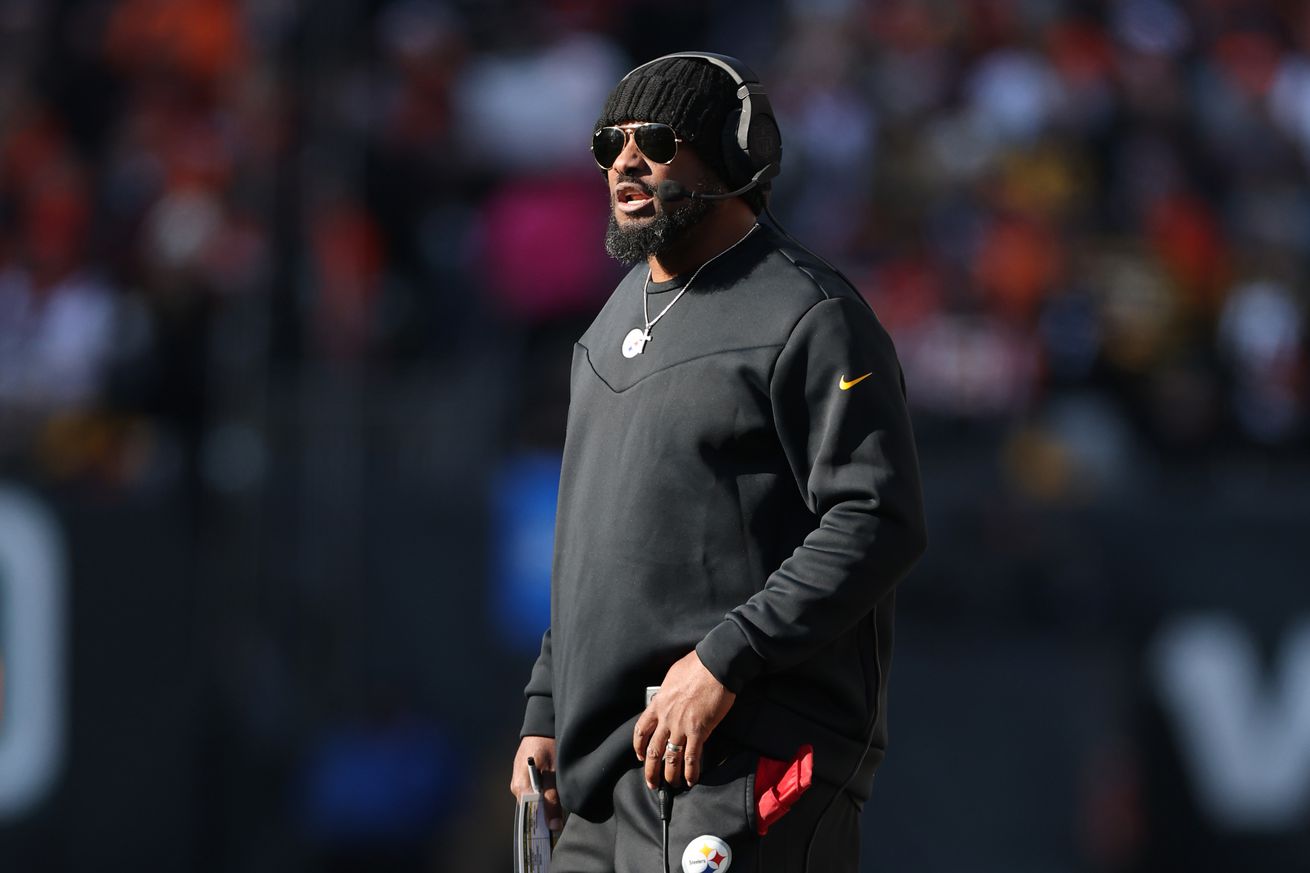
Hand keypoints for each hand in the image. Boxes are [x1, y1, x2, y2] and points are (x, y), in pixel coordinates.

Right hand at [510, 735, 561, 830]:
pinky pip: (534, 795)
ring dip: (545, 807)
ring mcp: (519, 782)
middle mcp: (517, 787)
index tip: (553, 833)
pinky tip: (554, 800)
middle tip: (559, 825)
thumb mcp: (554, 772)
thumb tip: (553, 825)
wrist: (542, 727)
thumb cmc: (548, 745)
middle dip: (545, 818)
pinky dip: (543, 799)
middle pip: (531, 810)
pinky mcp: (525, 778)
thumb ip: (552, 797)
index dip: (541, 825)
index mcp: (521, 786)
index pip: (529, 815)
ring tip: (559, 814)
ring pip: (533, 803)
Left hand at [633, 650, 735, 788]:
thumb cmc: (696, 666)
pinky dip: (690, 772)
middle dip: (650, 770)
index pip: (642, 730)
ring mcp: (681, 726)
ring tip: (671, 785)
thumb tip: (666, 697)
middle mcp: (666, 718)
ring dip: (670, 775)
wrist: (715, 665)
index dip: (639, 746)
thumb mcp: (672, 677)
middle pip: (653, 750)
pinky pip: (692, 757)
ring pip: (671, 758)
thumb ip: (666, 693)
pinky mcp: (699, 731)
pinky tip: (691, 780)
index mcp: (658, 704)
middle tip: (652, 782)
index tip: (640, 755)